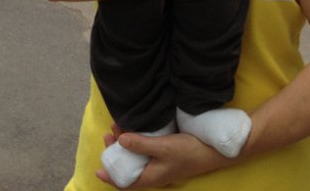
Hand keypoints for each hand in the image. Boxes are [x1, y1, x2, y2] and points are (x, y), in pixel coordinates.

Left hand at [96, 128, 226, 187]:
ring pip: (136, 158)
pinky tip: (135, 130)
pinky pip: (145, 152)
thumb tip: (119, 139)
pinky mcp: (165, 156)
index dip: (110, 177)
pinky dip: (136, 142)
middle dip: (116, 154)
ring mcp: (159, 165)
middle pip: (128, 168)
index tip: (97, 169)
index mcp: (150, 178)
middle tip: (108, 135)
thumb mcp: (162, 147)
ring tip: (117, 127)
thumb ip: (140, 144)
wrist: (212, 151)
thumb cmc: (188, 152)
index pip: (124, 183)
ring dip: (125, 145)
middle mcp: (153, 174)